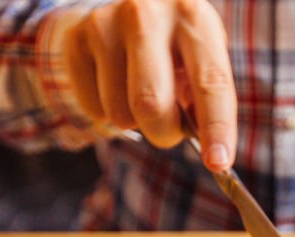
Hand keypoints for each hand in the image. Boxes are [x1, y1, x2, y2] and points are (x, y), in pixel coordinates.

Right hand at [57, 0, 235, 170]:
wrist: (133, 8)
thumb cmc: (178, 46)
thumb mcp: (203, 59)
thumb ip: (207, 101)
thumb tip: (210, 152)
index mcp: (193, 17)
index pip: (209, 82)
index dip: (216, 127)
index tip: (218, 163)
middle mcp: (147, 14)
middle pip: (151, 104)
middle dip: (164, 133)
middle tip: (169, 131)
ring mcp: (105, 24)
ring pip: (119, 114)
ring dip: (135, 123)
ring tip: (141, 95)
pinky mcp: (76, 40)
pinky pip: (93, 109)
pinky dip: (108, 113)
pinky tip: (116, 87)